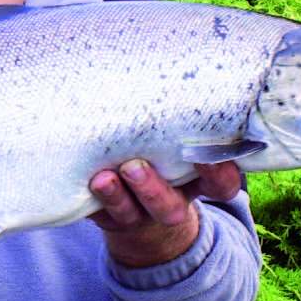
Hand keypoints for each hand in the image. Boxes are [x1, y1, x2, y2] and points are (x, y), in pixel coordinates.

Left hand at [89, 158, 242, 268]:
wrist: (144, 220)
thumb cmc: (167, 173)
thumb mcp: (185, 162)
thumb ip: (187, 144)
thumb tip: (197, 81)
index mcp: (195, 188)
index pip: (219, 188)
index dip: (218, 176)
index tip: (209, 157)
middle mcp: (168, 208)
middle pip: (167, 209)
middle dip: (151, 189)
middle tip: (134, 167)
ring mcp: (136, 218)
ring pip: (128, 214)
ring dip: (115, 197)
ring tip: (102, 179)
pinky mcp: (107, 219)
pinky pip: (96, 215)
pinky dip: (88, 203)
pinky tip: (81, 186)